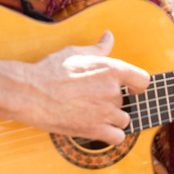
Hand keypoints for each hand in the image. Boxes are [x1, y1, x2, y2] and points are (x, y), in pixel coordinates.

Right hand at [10, 32, 150, 144]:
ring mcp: (105, 112)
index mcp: (111, 69)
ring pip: (124, 120)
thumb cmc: (50, 70)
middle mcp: (113, 91)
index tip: (131, 88)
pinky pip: (117, 138)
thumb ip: (98, 48)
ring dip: (112, 118)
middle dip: (113, 102)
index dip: (137, 85)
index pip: (143, 80)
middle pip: (126, 101)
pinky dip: (112, 135)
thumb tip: (109, 36)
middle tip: (92, 99)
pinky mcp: (94, 130)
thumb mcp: (76, 52)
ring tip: (94, 114)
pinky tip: (100, 129)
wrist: (30, 93)